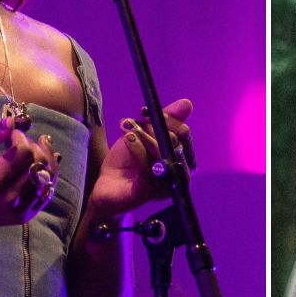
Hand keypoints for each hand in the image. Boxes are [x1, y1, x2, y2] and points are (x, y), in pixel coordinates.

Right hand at [0, 111, 59, 226]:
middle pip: (38, 164)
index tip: (13, 134)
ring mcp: (18, 210)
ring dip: (44, 159)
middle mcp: (8, 199)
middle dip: (34, 146)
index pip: (24, 152)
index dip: (21, 137)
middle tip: (23, 141)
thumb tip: (14, 120)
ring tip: (37, 147)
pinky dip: (47, 175)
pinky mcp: (25, 216)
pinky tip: (42, 162)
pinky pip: (46, 192)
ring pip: (47, 178)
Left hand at [91, 98, 193, 219]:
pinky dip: (137, 150)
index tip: (145, 111)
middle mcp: (179, 173)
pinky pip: (147, 168)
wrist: (108, 185)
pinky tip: (128, 139)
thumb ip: (165, 120)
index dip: (167, 119)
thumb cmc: (130, 160)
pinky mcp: (148, 193)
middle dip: (153, 128)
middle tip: (133, 122)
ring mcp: (165, 185)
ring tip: (128, 130)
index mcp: (182, 157)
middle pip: (175, 143)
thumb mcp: (145, 134)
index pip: (184, 133)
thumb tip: (187, 103)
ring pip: (162, 154)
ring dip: (144, 137)